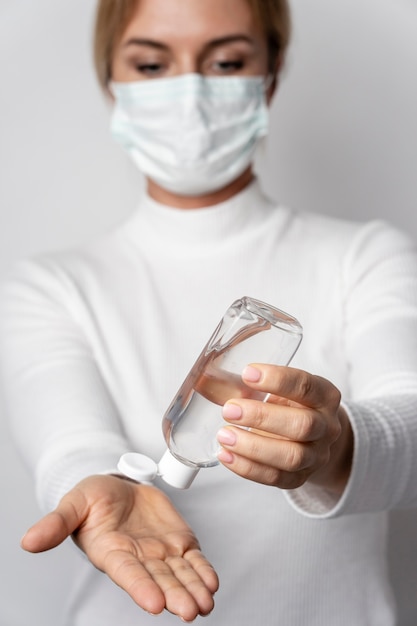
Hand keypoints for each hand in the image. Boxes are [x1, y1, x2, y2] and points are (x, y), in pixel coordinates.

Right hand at [21, 475, 218, 621]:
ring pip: (180, 575)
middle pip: (159, 580)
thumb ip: (56, 523)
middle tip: (189, 611)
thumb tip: (28, 541)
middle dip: (175, 596)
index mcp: (112, 553)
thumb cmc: (93, 498)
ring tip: (205, 603)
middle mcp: (139, 559)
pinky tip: (211, 582)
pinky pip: (193, 560)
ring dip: (194, 589)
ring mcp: (161, 553)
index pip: (128, 574)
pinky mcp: (178, 542)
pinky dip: (203, 571)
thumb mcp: (73, 504)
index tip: (154, 604)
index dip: (141, 588)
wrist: (118, 487)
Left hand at [216, 364, 352, 492]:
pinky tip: (226, 455)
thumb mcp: (278, 388)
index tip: (247, 373)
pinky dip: (249, 468)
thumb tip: (202, 381)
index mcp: (324, 396)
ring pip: (292, 456)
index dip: (278, 379)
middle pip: (302, 425)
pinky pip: (277, 478)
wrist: (313, 438)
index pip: (306, 385)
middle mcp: (326, 427)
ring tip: (224, 435)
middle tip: (229, 410)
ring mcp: (317, 456)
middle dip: (262, 417)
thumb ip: (246, 384)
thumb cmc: (289, 405)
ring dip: (253, 447)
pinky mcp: (301, 478)